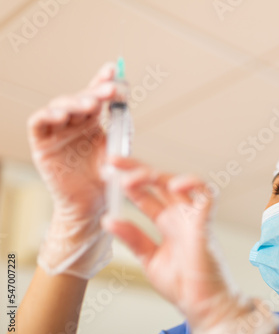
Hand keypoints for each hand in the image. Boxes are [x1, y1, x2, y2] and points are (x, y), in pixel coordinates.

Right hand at [28, 62, 116, 217]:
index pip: (97, 96)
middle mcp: (74, 122)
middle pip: (81, 99)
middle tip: (110, 90)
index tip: (114, 70)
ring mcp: (57, 131)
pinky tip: (61, 115)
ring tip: (91, 105)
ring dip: (75, 102)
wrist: (92, 205)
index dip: (103, 81)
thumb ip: (121, 130)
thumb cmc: (106, 179)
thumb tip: (126, 105)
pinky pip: (39, 123)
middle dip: (96, 92)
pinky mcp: (42, 143)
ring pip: (60, 106)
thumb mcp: (118, 152)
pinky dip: (47, 115)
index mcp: (93, 122)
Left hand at [103, 157, 278, 333]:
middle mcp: (180, 215)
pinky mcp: (206, 223)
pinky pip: (206, 194)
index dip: (128, 182)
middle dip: (136, 169)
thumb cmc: (183, 285)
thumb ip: (133, 237)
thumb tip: (108, 219)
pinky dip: (192, 184)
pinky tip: (172, 184)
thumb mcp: (149, 259)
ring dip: (155, 175)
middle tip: (112, 161)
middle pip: (158, 182)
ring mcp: (193, 217)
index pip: (145, 194)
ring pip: (178, 182)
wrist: (202, 306)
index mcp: (167, 222)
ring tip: (132, 178)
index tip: (106, 173)